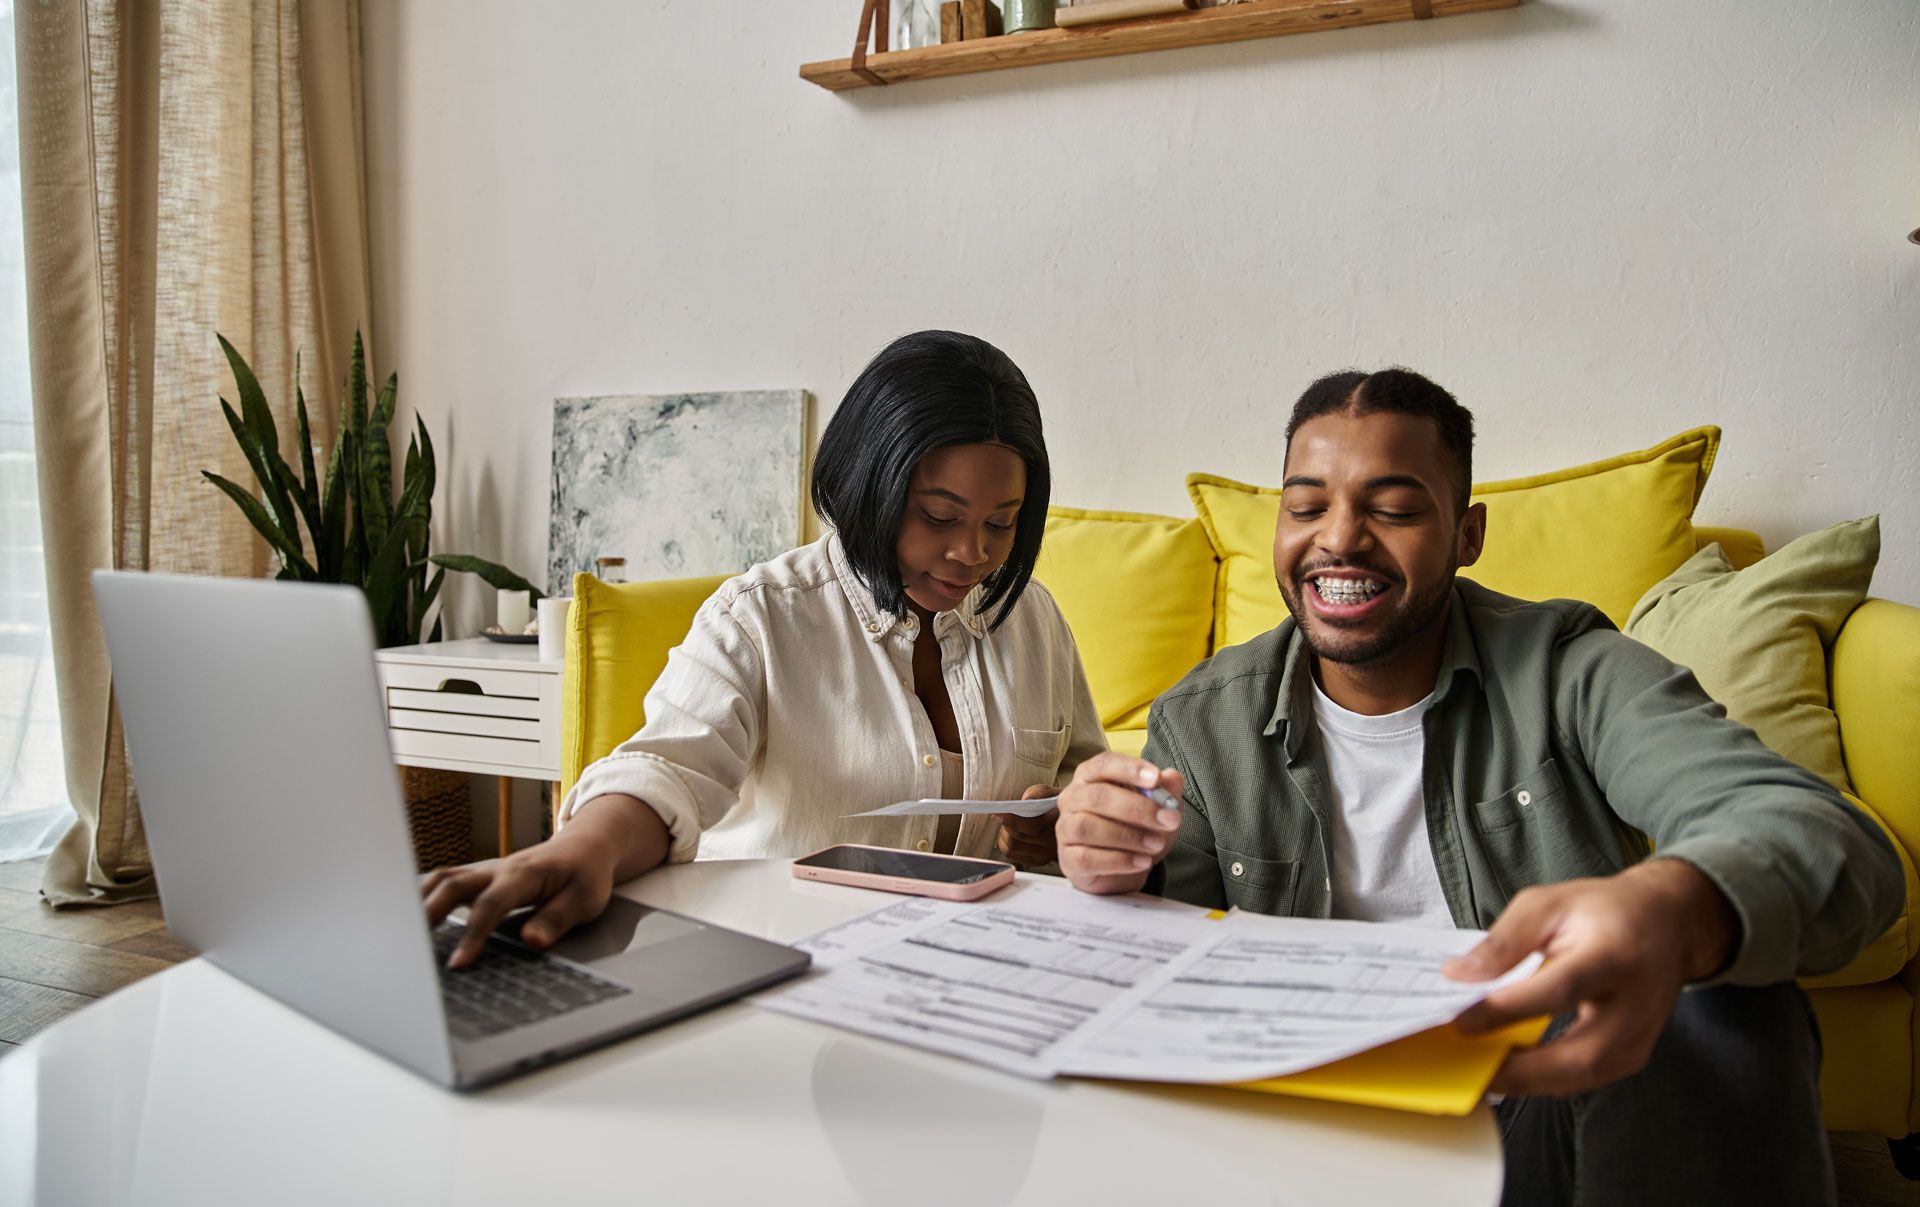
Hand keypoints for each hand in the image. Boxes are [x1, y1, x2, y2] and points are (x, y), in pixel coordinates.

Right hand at [420, 792, 670, 968]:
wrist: (584, 847)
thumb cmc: (585, 875)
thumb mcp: (586, 900)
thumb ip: (557, 919)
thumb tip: (531, 940)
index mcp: (524, 874)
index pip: (492, 905)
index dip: (473, 934)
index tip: (458, 964)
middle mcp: (498, 869)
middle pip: (453, 884)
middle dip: (428, 914)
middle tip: (408, 947)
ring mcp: (485, 871)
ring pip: (442, 879)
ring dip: (417, 902)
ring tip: (398, 934)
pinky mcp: (478, 878)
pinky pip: (444, 882)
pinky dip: (422, 896)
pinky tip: (407, 919)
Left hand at [994, 784, 1059, 866]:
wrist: (1065, 820)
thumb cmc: (1053, 804)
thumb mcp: (1048, 792)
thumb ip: (1037, 794)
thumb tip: (1024, 802)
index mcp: (1059, 824)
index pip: (1034, 827)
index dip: (1012, 820)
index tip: (997, 814)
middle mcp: (1054, 842)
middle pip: (1019, 837)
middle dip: (1005, 825)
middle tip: (1002, 816)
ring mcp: (1046, 854)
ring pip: (1013, 847)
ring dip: (1004, 834)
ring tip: (1006, 824)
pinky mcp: (1037, 860)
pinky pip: (1012, 854)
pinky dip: (1004, 843)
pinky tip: (1008, 834)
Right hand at [1055, 753, 1184, 894]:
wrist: (1124, 867)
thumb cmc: (1134, 827)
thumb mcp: (1157, 808)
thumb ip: (1165, 791)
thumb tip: (1172, 777)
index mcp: (1090, 777)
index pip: (1103, 764)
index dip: (1129, 769)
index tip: (1156, 779)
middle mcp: (1072, 799)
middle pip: (1097, 796)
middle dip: (1137, 808)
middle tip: (1168, 820)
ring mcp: (1065, 829)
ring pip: (1087, 828)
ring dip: (1128, 836)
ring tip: (1156, 844)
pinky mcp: (1068, 859)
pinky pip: (1087, 858)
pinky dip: (1119, 860)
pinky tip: (1142, 861)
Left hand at [1446, 858, 1739, 1097]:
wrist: (1666, 924)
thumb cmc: (1603, 911)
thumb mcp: (1547, 904)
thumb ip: (1503, 941)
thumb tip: (1459, 977)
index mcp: (1614, 954)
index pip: (1559, 990)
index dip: (1507, 1009)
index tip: (1461, 1019)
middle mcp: (1636, 1003)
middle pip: (1580, 1053)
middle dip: (1518, 1068)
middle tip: (1468, 1066)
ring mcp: (1641, 1035)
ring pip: (1582, 1077)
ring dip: (1527, 1081)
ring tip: (1479, 1070)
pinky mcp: (1634, 1054)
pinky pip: (1584, 1078)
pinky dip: (1543, 1078)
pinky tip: (1509, 1067)